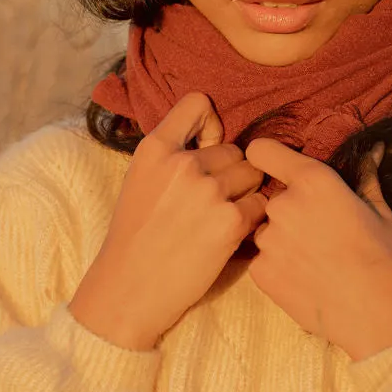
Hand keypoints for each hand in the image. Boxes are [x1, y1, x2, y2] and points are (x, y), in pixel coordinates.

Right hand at [71, 93, 266, 348]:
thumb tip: (217, 137)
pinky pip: (260, 206)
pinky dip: (251, 220)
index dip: (211, 124)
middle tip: (211, 202)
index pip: (198, 103)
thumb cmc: (136, 237)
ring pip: (252, 175)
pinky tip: (229, 235)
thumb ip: (173, 155)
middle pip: (235, 149)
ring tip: (219, 218)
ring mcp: (209, 191)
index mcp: (155, 149)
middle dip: (230, 172)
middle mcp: (183, 163)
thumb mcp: (141, 180)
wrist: (130, 288)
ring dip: (245, 194)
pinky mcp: (230, 221)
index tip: (208, 146)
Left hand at [244, 138, 391, 359]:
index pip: (262, 151)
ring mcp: (268, 240)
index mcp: (313, 181)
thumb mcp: (379, 210)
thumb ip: (365, 176)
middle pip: (270, 199)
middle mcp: (283, 205)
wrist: (378, 312)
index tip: (273, 169)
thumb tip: (374, 149)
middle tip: (316, 234)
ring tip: (313, 262)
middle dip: (289, 212)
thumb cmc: (384, 258)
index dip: (266, 158)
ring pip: (266, 232)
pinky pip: (262, 261)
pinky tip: (304, 280)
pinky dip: (278, 268)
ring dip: (282, 242)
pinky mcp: (260, 272)